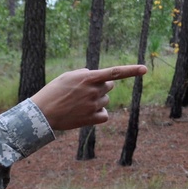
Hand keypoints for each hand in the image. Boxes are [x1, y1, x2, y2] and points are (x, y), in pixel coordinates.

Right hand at [30, 65, 146, 131]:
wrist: (42, 113)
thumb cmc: (52, 92)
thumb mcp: (66, 77)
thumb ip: (84, 74)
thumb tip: (96, 75)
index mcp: (88, 78)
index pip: (115, 73)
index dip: (131, 70)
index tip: (145, 69)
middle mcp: (93, 91)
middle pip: (109, 86)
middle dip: (100, 87)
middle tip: (83, 92)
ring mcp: (93, 105)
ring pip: (105, 100)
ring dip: (97, 100)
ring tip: (79, 104)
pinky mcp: (91, 118)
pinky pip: (104, 114)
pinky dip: (98, 113)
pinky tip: (86, 114)